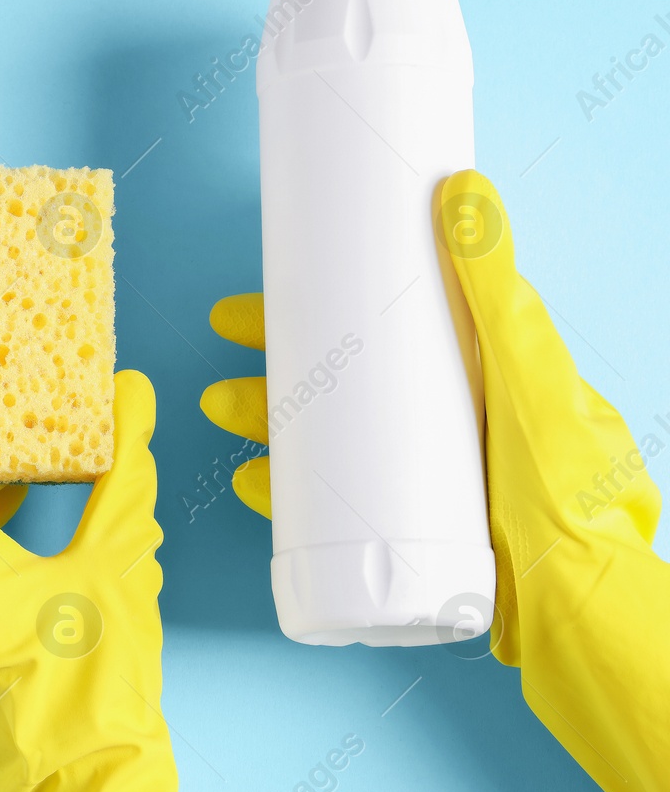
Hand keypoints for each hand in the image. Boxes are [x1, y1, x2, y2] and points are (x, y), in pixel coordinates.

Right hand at [199, 170, 669, 791]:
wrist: (571, 601)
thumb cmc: (564, 490)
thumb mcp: (528, 374)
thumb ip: (495, 290)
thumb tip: (461, 190)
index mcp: (475, 368)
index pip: (385, 315)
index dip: (323, 298)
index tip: (271, 283)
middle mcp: (442, 414)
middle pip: (343, 374)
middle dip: (276, 358)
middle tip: (224, 338)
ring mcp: (417, 470)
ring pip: (325, 434)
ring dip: (266, 418)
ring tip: (221, 411)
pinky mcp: (400, 524)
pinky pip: (327, 503)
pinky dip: (287, 490)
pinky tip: (254, 483)